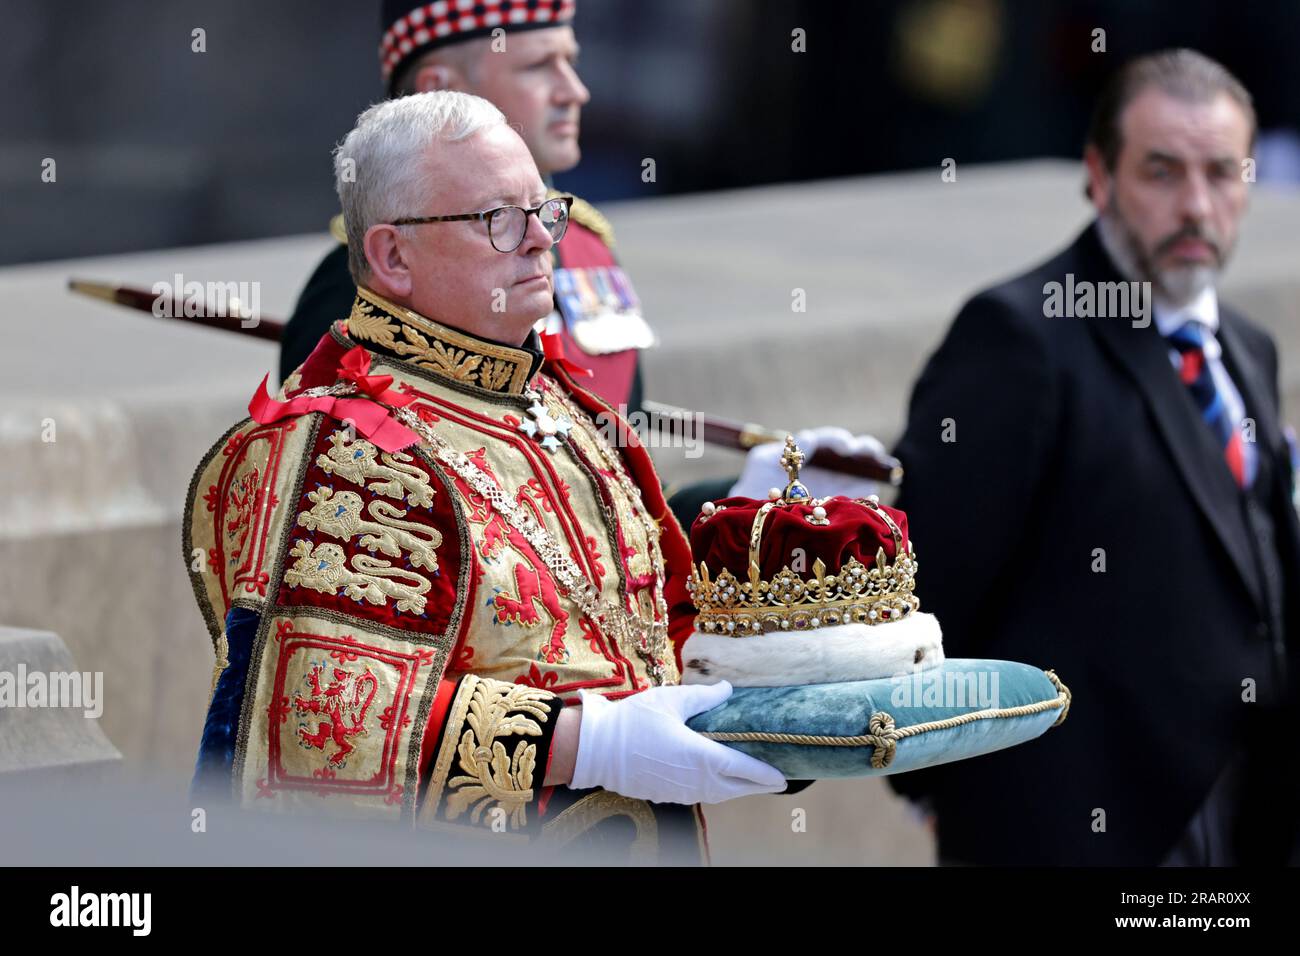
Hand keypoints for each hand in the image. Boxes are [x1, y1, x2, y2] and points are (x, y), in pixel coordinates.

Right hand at [569, 681, 786, 804]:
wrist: (596, 749)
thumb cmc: (633, 721)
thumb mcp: (671, 699)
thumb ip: (704, 697)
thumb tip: (728, 689)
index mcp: (701, 757)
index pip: (744, 769)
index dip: (766, 773)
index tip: (784, 776)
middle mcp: (696, 780)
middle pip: (737, 789)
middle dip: (758, 785)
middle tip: (776, 780)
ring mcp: (681, 791)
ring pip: (719, 795)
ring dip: (737, 790)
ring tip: (750, 781)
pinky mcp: (668, 795)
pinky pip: (701, 796)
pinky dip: (717, 790)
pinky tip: (717, 780)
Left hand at [728, 426, 884, 500]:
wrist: (750, 511)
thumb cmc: (755, 481)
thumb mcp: (762, 460)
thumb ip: (784, 447)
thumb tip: (808, 436)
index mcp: (811, 452)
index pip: (831, 440)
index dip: (840, 440)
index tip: (844, 448)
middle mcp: (827, 466)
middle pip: (855, 452)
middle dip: (865, 449)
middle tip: (864, 455)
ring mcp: (835, 486)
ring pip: (863, 473)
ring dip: (873, 468)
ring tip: (879, 469)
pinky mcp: (838, 506)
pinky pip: (859, 499)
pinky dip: (869, 495)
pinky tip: (873, 494)